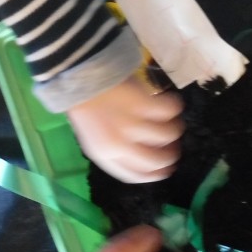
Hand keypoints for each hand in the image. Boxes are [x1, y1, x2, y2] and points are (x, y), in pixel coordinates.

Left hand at [66, 74, 183, 182]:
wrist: (77, 76)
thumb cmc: (87, 105)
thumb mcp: (95, 136)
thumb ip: (116, 150)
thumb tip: (145, 155)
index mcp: (103, 155)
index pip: (135, 176)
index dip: (155, 175)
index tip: (166, 169)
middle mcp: (118, 145)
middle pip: (155, 161)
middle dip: (169, 155)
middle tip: (174, 145)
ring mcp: (131, 125)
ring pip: (167, 136)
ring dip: (173, 129)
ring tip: (171, 120)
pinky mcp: (142, 104)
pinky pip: (169, 111)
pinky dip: (173, 107)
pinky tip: (169, 102)